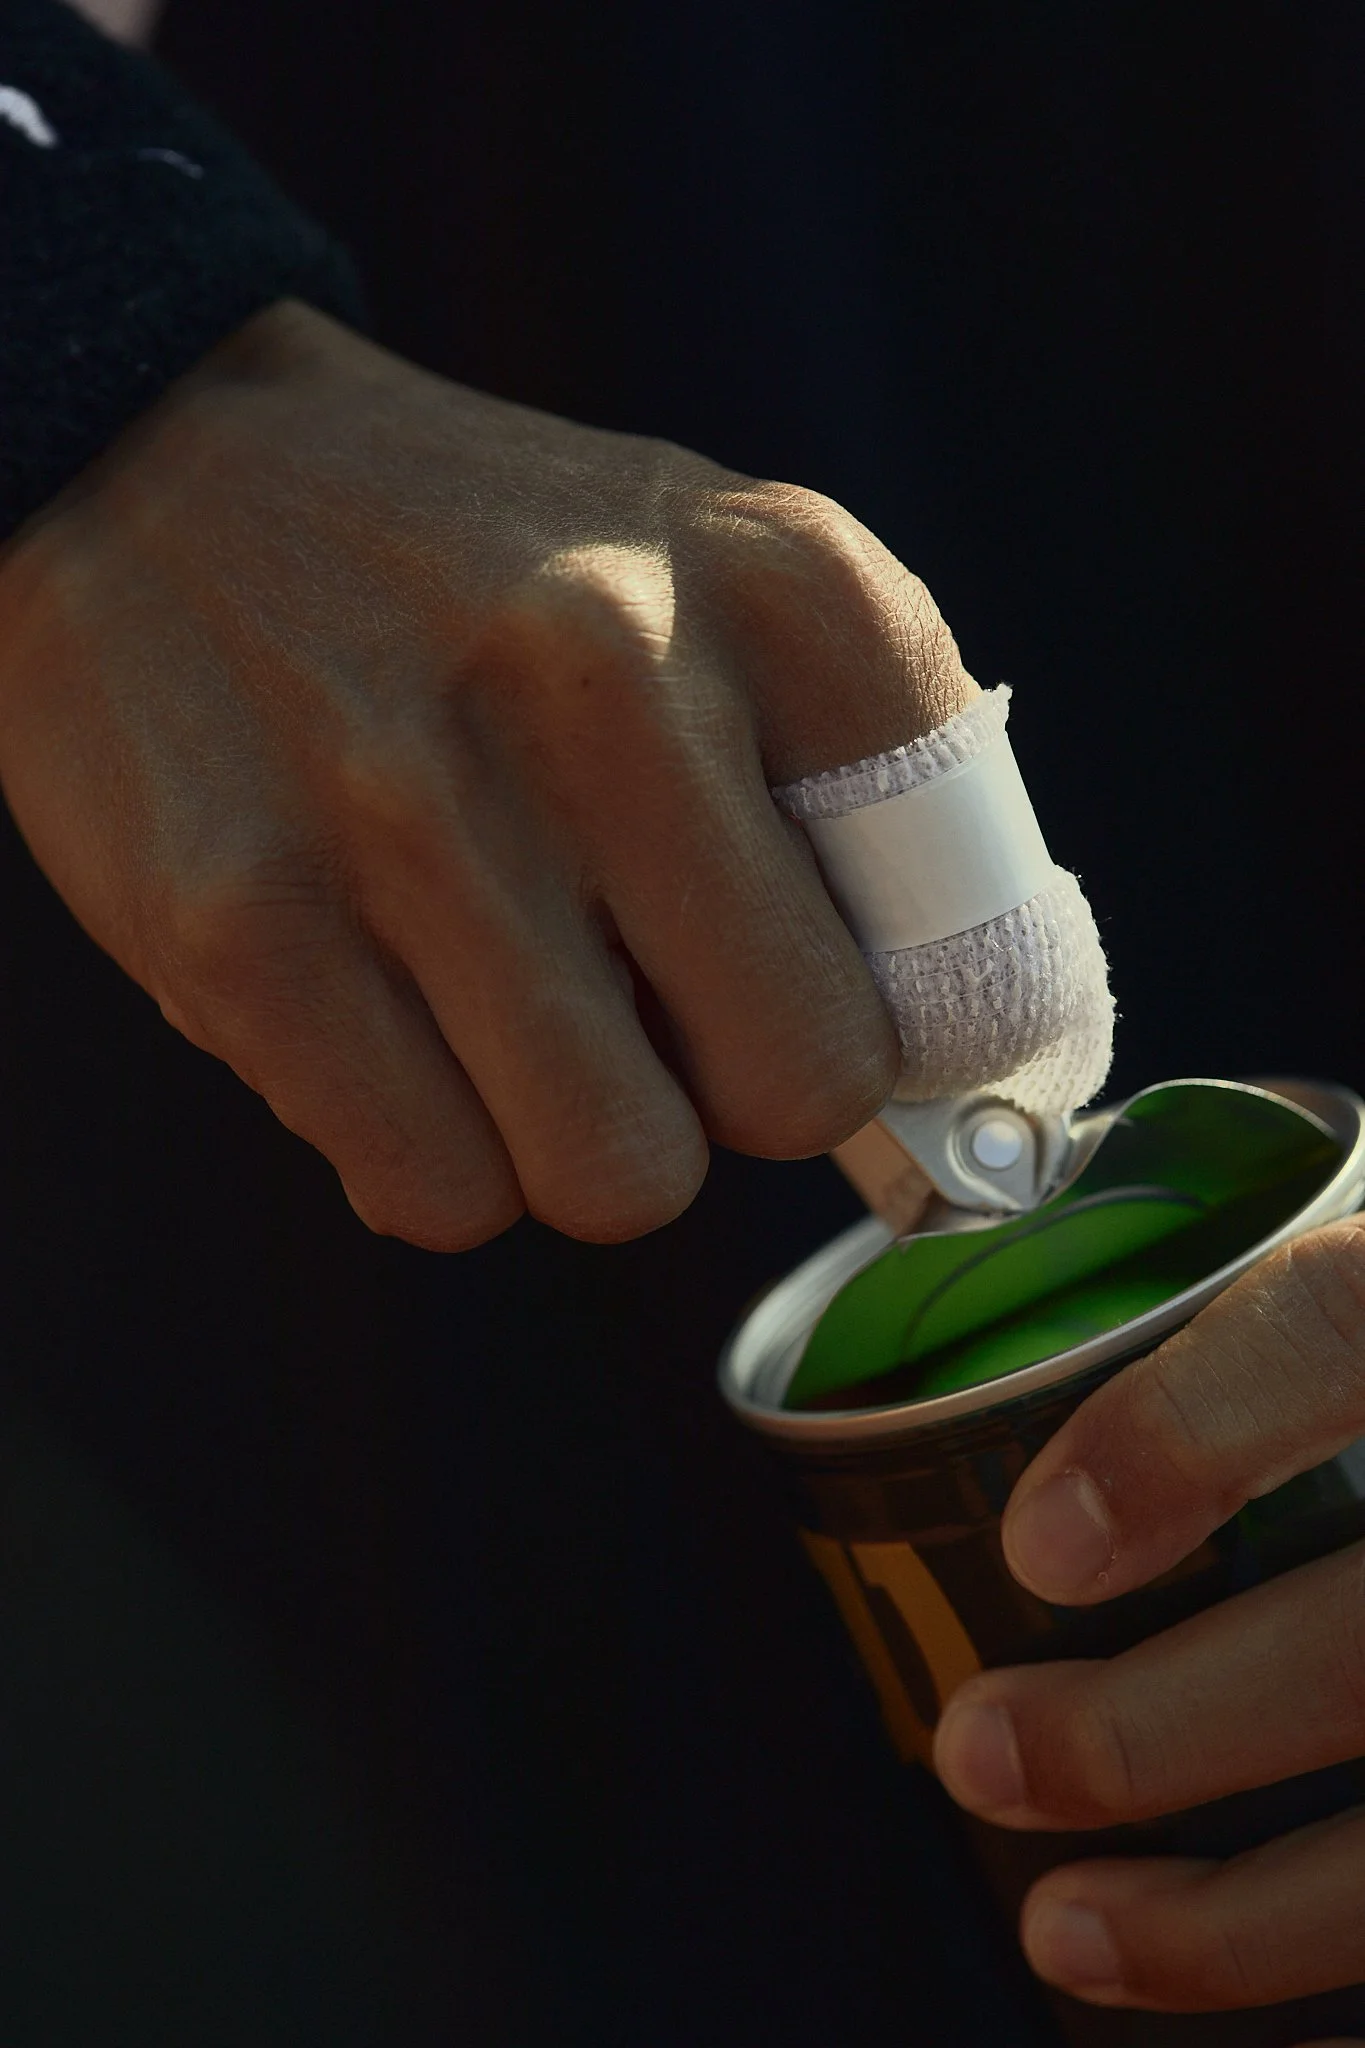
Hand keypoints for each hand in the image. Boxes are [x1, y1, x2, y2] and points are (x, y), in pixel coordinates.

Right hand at [0, 299, 971, 1247]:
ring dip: (577, 1135)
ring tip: (504, 1006)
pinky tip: (389, 1024)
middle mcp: (608, 672)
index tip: (839, 1010)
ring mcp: (413, 807)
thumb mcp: (704, 585)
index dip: (914, 1008)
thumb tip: (945, 1072)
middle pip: (798, 1085)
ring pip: (618, 1177)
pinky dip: (433, 1154)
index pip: (966, 919)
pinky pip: (438, 1195)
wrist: (158, 469)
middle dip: (734, 1090)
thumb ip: (853, 792)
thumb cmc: (479, 579)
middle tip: (651, 1010)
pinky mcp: (241, 925)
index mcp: (775, 579)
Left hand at [933, 1214, 1364, 2019]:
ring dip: (1240, 1922)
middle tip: (984, 1754)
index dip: (1185, 1432)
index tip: (1041, 1544)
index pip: (1345, 1321)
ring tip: (1074, 1930)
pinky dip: (1358, 1990)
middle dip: (1154, 1729)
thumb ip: (1320, 1324)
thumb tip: (1111, 1428)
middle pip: (1364, 1645)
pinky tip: (1285, 2017)